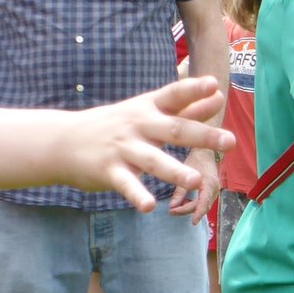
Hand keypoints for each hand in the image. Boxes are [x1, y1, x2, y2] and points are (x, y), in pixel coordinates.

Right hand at [60, 78, 235, 209]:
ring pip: (152, 160)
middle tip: (229, 141)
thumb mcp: (147, 111)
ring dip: (175, 170)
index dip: (193, 90)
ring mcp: (123, 149)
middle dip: (201, 135)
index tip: (214, 85)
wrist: (63, 141)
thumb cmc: (115, 125)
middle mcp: (138, 126)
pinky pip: (126, 184)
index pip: (173, 95)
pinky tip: (148, 207)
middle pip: (173, 129)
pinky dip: (136, 195)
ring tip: (197, 180)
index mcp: (149, 109)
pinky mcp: (109, 171)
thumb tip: (218, 95)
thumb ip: (185, 106)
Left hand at [170, 147, 221, 218]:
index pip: (204, 203)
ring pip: (202, 205)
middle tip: (171, 211)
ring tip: (175, 207)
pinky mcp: (210, 191)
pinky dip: (193, 204)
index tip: (192, 222)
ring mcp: (214, 190)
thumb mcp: (185, 174)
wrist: (207, 151)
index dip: (198, 213)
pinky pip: (203, 201)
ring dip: (189, 208)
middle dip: (187, 210)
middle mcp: (214, 189)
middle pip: (202, 206)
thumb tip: (172, 207)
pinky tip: (183, 201)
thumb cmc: (196, 159)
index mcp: (210, 184)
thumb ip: (180, 191)